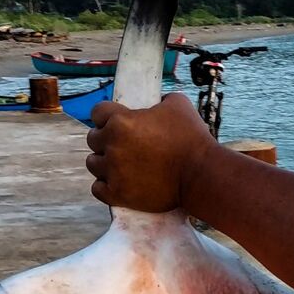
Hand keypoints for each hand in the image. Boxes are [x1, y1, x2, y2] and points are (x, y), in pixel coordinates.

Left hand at [86, 93, 214, 212]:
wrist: (201, 174)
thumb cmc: (192, 138)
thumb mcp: (178, 104)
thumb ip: (160, 100)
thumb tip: (156, 103)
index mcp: (122, 121)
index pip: (97, 112)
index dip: (107, 115)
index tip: (116, 120)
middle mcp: (112, 145)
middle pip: (93, 139)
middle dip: (105, 139)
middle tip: (123, 143)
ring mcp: (113, 171)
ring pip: (93, 163)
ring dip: (104, 162)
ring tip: (120, 164)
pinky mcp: (118, 194)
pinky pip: (98, 188)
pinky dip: (106, 185)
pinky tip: (118, 181)